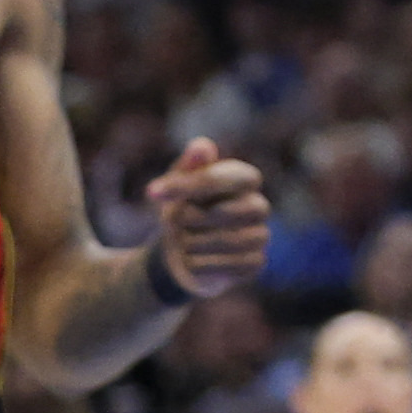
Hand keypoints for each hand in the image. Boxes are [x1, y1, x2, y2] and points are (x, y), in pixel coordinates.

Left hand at [144, 134, 271, 297]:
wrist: (181, 256)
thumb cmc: (183, 212)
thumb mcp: (177, 187)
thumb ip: (189, 166)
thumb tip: (201, 146)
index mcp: (244, 179)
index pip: (226, 178)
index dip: (191, 185)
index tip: (152, 192)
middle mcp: (258, 206)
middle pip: (224, 213)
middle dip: (190, 220)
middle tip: (177, 223)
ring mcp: (259, 236)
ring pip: (225, 242)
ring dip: (192, 245)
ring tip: (184, 243)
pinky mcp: (255, 263)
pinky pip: (228, 266)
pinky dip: (202, 266)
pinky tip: (193, 261)